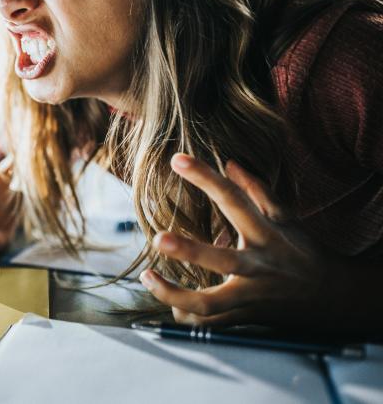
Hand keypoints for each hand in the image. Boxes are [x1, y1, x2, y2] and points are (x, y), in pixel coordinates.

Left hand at [139, 153, 336, 326]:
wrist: (335, 298)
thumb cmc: (303, 251)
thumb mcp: (287, 218)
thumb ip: (257, 190)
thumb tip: (229, 163)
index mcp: (266, 234)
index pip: (233, 200)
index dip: (206, 178)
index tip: (177, 159)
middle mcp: (258, 266)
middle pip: (222, 261)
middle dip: (189, 251)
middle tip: (158, 238)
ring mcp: (251, 295)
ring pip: (210, 303)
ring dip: (174, 294)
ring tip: (147, 276)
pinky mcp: (245, 317)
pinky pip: (210, 323)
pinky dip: (187, 316)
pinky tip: (171, 304)